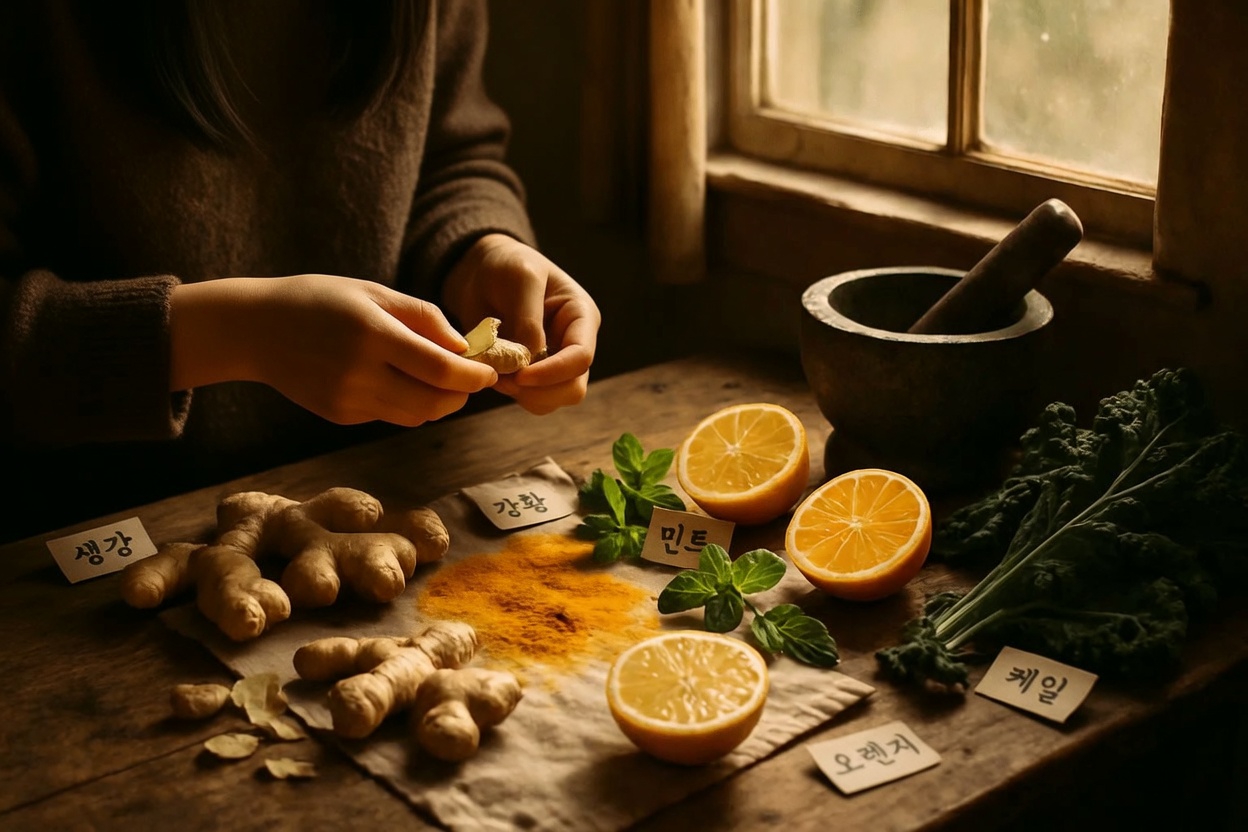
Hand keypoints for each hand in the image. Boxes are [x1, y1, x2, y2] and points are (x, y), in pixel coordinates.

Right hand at [170, 275, 497, 426]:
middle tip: (471, 378)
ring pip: (416, 417)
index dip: (474, 376)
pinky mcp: (341, 416)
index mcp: (372, 336)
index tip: (489, 371)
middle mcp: (360, 374)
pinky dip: (406, 403)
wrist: (255, 329)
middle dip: (461, 394)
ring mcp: (348, 401)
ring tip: (439, 379)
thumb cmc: (320, 301)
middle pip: (434, 402)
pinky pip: (390, 416)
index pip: (441, 370)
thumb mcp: (374, 293)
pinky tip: (397, 381)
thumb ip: (424, 318)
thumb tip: (465, 348)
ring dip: (438, 403)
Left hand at [442, 234, 600, 413]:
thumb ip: (527, 319)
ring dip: (523, 395)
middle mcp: (572, 344)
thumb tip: (530, 361)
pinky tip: (494, 373)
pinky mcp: (532, 374)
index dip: (554, 372)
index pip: (581, 357)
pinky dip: (511, 392)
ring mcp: (553, 363)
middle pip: (572, 388)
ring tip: (497, 372)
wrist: (481, 273)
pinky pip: (529, 398)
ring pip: (551, 400)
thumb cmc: (507, 266)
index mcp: (581, 318)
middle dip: (539, 390)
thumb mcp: (520, 279)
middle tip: (505, 378)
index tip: (521, 375)